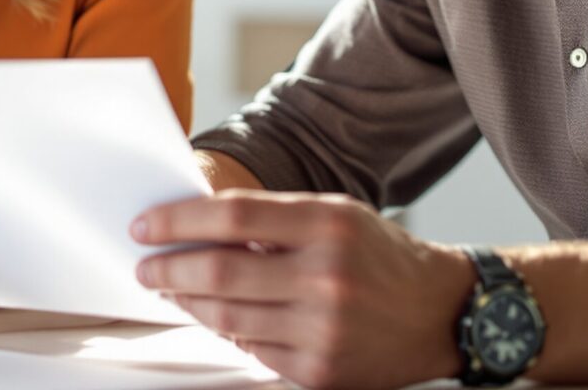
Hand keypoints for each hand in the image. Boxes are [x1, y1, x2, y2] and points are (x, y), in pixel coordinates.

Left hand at [133, 190, 475, 389]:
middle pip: (221, 272)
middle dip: (169, 270)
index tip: (145, 226)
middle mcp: (326, 277)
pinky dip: (226, 332)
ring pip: (227, 317)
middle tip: (146, 266)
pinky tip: (215, 317)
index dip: (179, 221)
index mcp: (329, 225)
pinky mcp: (320, 371)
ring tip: (171, 291)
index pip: (234, 216)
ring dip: (188, 303)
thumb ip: (274, 220)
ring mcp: (323, 330)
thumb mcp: (336, 216)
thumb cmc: (380, 257)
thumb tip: (198, 227)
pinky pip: (251, 351)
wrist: (442, 313)